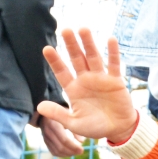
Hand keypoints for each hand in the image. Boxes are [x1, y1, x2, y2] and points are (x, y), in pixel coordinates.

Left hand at [36, 28, 138, 143]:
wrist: (118, 129)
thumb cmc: (95, 127)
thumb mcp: (74, 123)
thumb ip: (58, 114)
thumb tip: (39, 107)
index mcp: (74, 89)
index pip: (62, 72)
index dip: (55, 61)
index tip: (47, 48)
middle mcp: (86, 80)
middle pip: (77, 59)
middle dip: (71, 45)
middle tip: (65, 30)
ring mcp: (100, 78)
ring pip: (93, 57)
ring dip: (89, 43)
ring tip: (83, 29)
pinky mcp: (115, 80)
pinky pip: (113, 64)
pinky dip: (113, 52)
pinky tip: (110, 39)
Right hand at [38, 115, 84, 157]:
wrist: (49, 111)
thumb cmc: (63, 112)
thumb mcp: (69, 115)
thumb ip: (75, 127)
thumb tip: (82, 141)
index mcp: (53, 123)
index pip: (64, 140)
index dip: (74, 146)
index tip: (82, 149)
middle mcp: (47, 131)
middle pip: (60, 147)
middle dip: (72, 151)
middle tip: (81, 151)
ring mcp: (45, 137)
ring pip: (57, 151)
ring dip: (68, 154)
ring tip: (76, 152)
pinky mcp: (46, 141)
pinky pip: (54, 152)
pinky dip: (62, 154)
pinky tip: (70, 153)